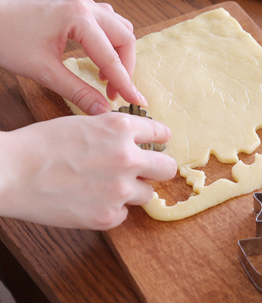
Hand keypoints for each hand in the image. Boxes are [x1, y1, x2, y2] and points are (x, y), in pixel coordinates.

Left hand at [0, 0, 145, 114]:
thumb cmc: (6, 39)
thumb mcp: (43, 71)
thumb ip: (77, 91)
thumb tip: (102, 111)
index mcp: (78, 18)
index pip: (112, 57)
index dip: (125, 83)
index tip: (137, 101)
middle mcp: (85, 6)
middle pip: (125, 37)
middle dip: (125, 67)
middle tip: (114, 92)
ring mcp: (82, 2)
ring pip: (120, 27)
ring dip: (119, 52)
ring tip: (106, 76)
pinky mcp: (77, 5)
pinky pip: (107, 21)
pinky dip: (110, 40)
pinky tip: (98, 56)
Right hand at [0, 113, 176, 229]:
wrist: (10, 172)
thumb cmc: (40, 145)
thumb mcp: (83, 123)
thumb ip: (115, 132)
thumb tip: (137, 141)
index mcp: (121, 129)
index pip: (160, 133)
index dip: (160, 139)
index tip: (160, 144)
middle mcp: (128, 158)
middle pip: (168, 168)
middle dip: (158, 168)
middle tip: (145, 171)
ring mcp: (120, 190)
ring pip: (146, 194)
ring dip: (131, 191)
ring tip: (103, 186)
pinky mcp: (107, 216)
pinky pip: (123, 214)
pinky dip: (110, 209)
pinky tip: (89, 201)